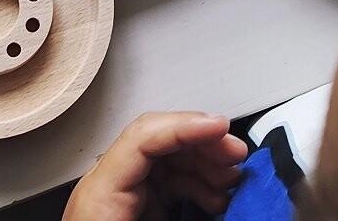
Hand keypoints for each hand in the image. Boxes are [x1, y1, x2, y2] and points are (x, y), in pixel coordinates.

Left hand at [62, 112, 247, 220]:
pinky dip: (195, 186)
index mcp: (101, 195)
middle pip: (157, 142)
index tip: (221, 129)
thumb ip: (192, 219)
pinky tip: (216, 199)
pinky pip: (165, 183)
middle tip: (236, 155)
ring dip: (203, 165)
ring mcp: (119, 199)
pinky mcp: (131, 212)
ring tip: (231, 180)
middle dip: (202, 143)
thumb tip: (234, 210)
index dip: (186, 126)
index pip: (143, 137)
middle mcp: (107, 189)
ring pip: (165, 161)